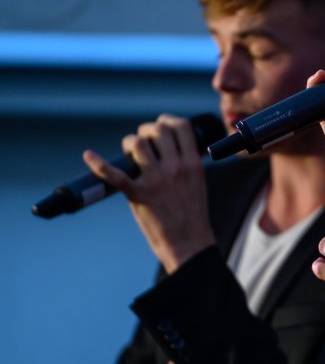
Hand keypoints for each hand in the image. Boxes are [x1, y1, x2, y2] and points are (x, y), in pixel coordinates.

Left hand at [83, 114, 214, 272]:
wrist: (189, 243)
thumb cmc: (193, 214)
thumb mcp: (198, 182)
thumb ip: (185, 164)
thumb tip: (167, 148)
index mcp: (193, 164)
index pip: (182, 127)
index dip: (169, 120)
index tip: (162, 124)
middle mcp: (176, 168)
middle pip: (158, 130)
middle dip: (147, 130)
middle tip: (143, 139)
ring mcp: (157, 181)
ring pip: (137, 144)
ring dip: (130, 142)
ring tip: (128, 152)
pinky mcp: (139, 195)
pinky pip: (115, 175)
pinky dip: (99, 164)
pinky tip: (88, 155)